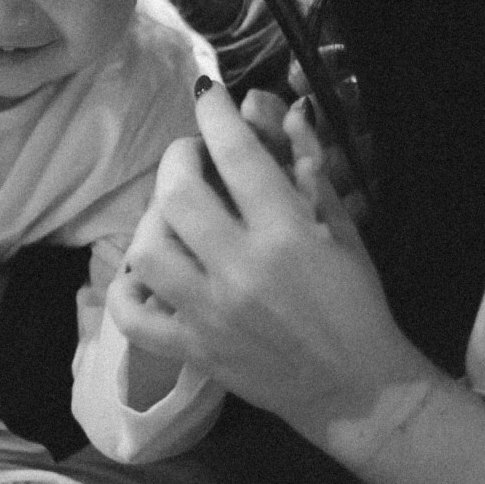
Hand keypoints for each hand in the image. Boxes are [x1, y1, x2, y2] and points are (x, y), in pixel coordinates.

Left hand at [108, 82, 426, 448]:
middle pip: (177, 194)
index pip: (237, 154)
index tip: (208, 93)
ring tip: (172, 213)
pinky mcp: (193, 350)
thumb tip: (283, 111)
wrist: (357, 390)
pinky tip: (146, 272)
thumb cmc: (356, 303)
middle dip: (178, 158)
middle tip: (192, 157)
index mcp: (286, 235)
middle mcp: (241, 270)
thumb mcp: (343, 230)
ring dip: (153, 218)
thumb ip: (308, 170)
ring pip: (148, 250)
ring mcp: (210, 314)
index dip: (215, 112)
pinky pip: (134, 318)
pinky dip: (127, 291)